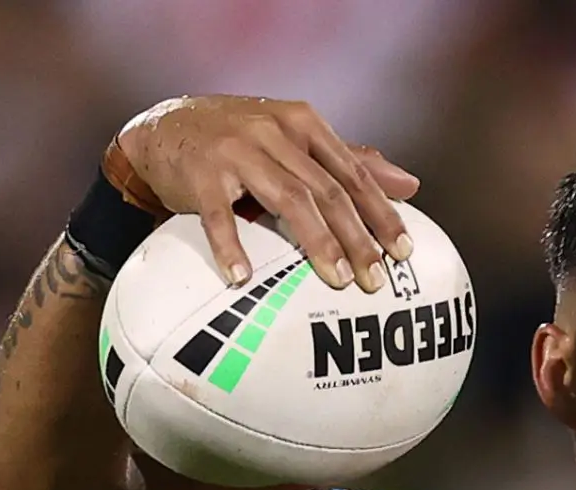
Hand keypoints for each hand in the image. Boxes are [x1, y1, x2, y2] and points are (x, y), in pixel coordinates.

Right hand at [113, 96, 419, 291]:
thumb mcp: (296, 140)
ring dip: (317, 243)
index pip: (353, 174)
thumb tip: (410, 185)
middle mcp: (272, 132)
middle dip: (357, 238)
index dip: (382, 213)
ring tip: (337, 280)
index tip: (405, 251)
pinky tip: (244, 278)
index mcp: (302, 123)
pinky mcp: (198, 173)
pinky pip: (218, 216)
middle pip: (326, 190)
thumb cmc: (242, 140)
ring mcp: (234, 150)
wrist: (164, 126)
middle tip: (376, 279)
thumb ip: (351, 163)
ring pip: (287, 199)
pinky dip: (231, 248)